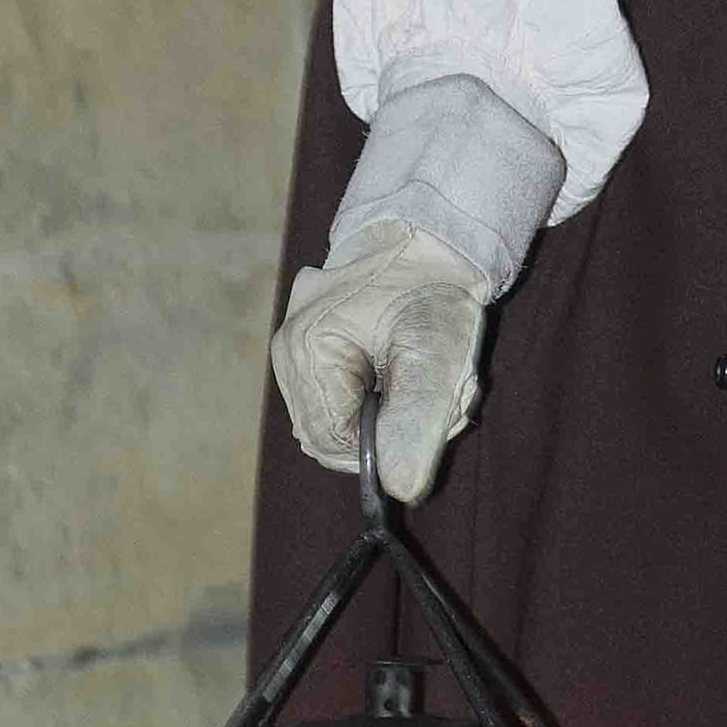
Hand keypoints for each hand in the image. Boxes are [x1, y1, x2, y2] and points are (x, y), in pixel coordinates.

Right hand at [271, 217, 490, 497]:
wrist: (433, 238)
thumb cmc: (436, 290)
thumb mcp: (438, 355)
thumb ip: (417, 423)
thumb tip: (400, 489)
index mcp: (307, 347)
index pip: (333, 442)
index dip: (385, 447)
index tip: (430, 419)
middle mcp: (288, 349)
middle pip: (330, 435)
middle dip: (388, 431)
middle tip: (438, 397)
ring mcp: (293, 347)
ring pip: (333, 420)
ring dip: (385, 416)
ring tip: (424, 377)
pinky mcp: (309, 348)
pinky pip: (335, 399)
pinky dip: (374, 399)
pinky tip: (404, 371)